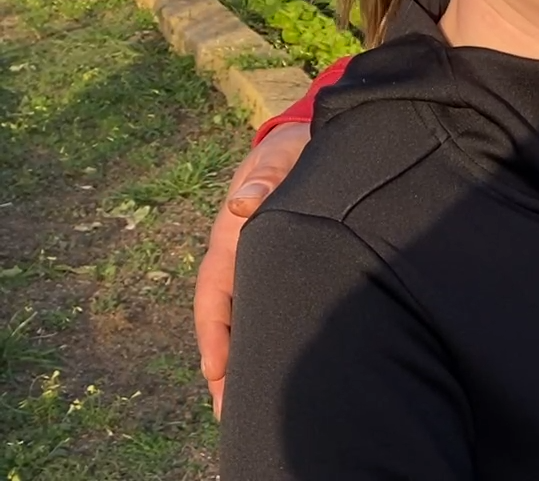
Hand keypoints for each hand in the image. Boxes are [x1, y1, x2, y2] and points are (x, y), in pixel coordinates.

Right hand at [194, 121, 309, 417]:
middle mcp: (241, 255)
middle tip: (229, 413)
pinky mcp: (284, 266)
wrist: (310, 139)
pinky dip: (269, 338)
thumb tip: (244, 207)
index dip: (215, 333)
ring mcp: (260, 263)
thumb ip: (266, 176)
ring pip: (249, 319)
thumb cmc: (295, 149)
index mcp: (233, 235)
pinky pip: (271, 307)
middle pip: (227, 319)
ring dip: (247, 359)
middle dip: (226, 366)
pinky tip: (280, 366)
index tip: (216, 372)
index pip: (215, 291)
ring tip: (249, 407)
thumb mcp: (281, 156)